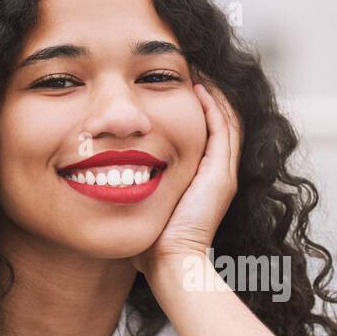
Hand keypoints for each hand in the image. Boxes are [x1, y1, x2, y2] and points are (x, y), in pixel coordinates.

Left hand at [133, 79, 241, 278]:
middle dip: (208, 96)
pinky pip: (222, 129)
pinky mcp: (220, 174)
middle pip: (222, 124)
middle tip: (191, 71)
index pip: (208, 136)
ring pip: (226, 121)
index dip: (197, 111)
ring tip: (197, 72)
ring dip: (212, 95)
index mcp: (204, 183)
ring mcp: (222, 174)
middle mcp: (219, 176)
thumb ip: (137, 194)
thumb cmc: (153, 247)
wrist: (172, 264)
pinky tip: (198, 88)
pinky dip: (212, 106)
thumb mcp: (147, 210)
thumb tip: (109, 185)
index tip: (177, 89)